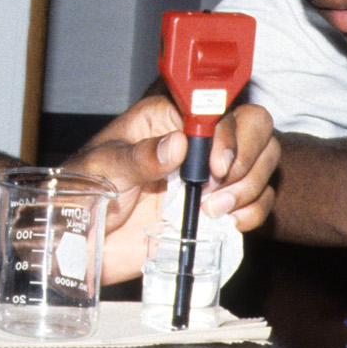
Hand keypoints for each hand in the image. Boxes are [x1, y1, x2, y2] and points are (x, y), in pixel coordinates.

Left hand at [63, 93, 279, 283]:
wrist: (83, 242)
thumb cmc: (86, 193)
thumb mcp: (103, 168)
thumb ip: (138, 156)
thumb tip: (176, 144)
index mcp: (168, 118)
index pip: (217, 105)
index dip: (227, 130)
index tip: (215, 162)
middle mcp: (196, 141)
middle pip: (253, 126)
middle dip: (247, 157)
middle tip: (217, 186)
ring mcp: (211, 175)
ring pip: (263, 161)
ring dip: (250, 186)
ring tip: (215, 209)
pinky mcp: (219, 207)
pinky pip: (257, 201)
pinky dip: (254, 211)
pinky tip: (231, 222)